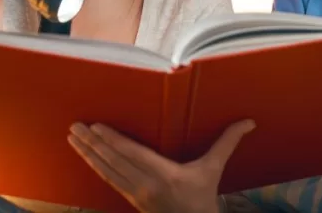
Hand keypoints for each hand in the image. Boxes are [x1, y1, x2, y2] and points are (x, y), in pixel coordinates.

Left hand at [68, 120, 255, 212]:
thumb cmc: (204, 197)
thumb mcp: (214, 169)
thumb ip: (227, 142)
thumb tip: (248, 122)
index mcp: (165, 175)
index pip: (132, 154)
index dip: (112, 141)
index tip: (95, 127)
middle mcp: (146, 185)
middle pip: (113, 161)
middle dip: (91, 144)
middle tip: (74, 126)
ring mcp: (136, 194)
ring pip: (106, 171)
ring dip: (87, 154)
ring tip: (72, 138)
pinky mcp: (131, 199)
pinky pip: (108, 180)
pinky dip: (95, 166)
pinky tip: (85, 155)